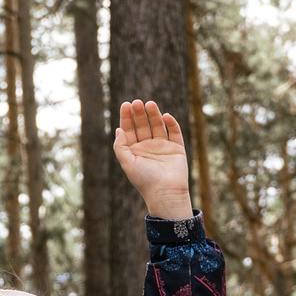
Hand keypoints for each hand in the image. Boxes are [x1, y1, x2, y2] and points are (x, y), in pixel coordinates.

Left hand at [113, 99, 191, 218]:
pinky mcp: (176, 148)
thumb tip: (118, 130)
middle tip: (137, 102)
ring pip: (158, 125)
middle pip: (143, 125)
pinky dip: (171, 123)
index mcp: (134, 150)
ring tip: (150, 104)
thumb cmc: (145, 181)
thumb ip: (121, 147)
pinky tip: (165, 116)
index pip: (129, 129)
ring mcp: (162, 146)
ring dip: (154, 114)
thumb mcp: (128, 163)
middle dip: (139, 113)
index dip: (127, 117)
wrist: (165, 193)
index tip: (126, 105)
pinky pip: (174, 132)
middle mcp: (148, 146)